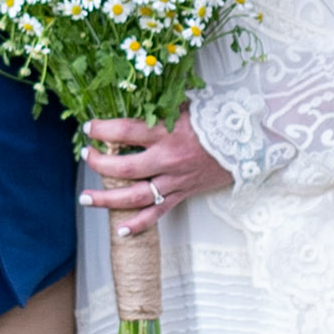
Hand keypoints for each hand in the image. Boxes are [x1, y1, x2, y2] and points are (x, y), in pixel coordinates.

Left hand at [79, 113, 231, 228]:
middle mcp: (168, 159)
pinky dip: (138, 224)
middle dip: (99, 163)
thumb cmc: (216, 120)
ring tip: (85, 197)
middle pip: (124, 168)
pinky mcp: (182, 194)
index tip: (88, 128)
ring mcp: (175, 181)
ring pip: (135, 196)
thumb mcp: (185, 105)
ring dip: (107, 199)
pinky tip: (120, 230)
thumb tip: (130, 104)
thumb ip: (158, 108)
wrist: (247, 142)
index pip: (126, 131)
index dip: (102, 130)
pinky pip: (157, 213)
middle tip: (86, 156)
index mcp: (167, 133)